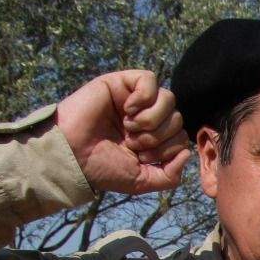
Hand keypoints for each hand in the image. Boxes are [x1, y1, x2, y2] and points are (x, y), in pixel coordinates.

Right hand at [56, 70, 189, 193]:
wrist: (72, 155)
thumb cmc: (102, 167)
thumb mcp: (142, 181)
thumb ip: (169, 176)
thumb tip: (187, 153)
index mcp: (153, 138)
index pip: (181, 137)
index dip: (168, 149)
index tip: (142, 157)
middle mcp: (146, 118)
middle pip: (177, 118)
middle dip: (158, 136)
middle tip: (133, 144)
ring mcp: (134, 100)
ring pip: (169, 98)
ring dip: (152, 119)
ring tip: (130, 128)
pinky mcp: (121, 83)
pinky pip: (150, 79)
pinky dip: (144, 97)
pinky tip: (127, 110)